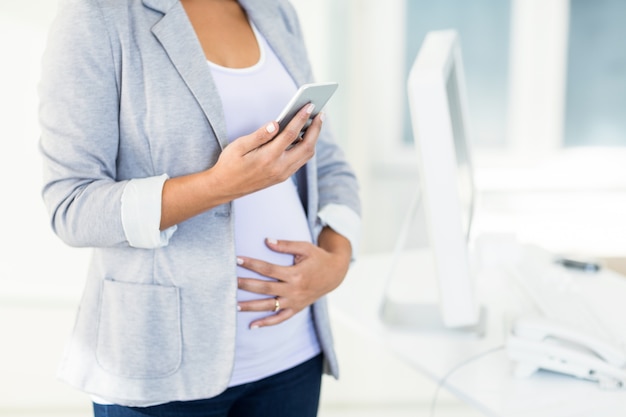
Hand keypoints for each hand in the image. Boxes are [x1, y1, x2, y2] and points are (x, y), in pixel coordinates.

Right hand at [160, 104, 322, 228]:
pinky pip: (300, 161)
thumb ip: (259, 135)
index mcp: (267, 158)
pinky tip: (304, 136)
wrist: (225, 188)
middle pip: (306, 146)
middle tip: (321, 113)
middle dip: (316, 129)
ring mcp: (283, 174)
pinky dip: (306, 147)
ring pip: (306, 155)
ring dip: (313, 139)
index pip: (290, 134)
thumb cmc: (229, 164)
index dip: (301, 118)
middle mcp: (279, 168)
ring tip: (315, 123)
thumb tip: (275, 124)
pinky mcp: (282, 177)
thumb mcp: (239, 147)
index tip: (309, 105)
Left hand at [237, 227, 351, 328]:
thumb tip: (267, 241)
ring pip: (269, 306)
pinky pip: (280, 319)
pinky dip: (267, 323)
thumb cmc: (318, 258)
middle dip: (246, 285)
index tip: (238, 260)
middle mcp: (294, 290)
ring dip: (252, 307)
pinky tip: (252, 325)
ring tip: (235, 305)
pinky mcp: (296, 308)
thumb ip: (285, 245)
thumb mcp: (305, 247)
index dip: (252, 264)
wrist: (335, 274)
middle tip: (230, 281)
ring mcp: (295, 301)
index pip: (268, 269)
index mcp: (295, 274)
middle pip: (265, 289)